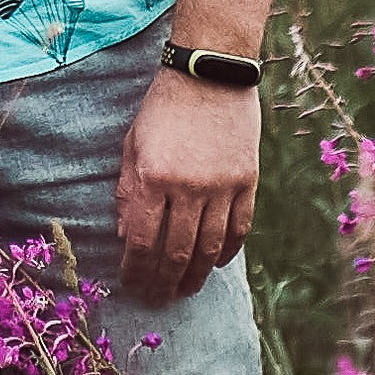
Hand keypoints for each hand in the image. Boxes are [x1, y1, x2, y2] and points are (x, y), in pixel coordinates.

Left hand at [115, 68, 258, 303]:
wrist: (210, 73)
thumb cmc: (163, 107)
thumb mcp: (133, 144)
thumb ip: (129, 193)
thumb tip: (127, 239)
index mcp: (153, 177)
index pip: (143, 242)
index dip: (136, 271)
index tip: (131, 286)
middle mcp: (188, 187)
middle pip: (176, 252)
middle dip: (163, 283)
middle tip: (157, 300)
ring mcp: (222, 186)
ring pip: (209, 248)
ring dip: (194, 276)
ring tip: (184, 291)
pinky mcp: (247, 182)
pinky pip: (239, 229)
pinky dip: (226, 252)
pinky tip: (214, 264)